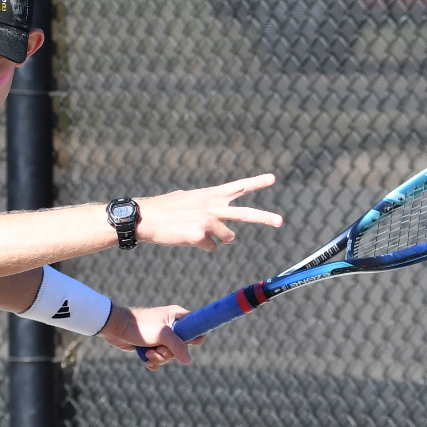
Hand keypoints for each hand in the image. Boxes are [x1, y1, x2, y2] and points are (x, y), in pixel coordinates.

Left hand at [98, 304, 203, 368]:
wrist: (116, 328)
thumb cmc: (141, 326)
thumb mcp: (163, 335)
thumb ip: (178, 347)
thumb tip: (188, 360)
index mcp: (178, 317)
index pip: (197, 328)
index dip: (194, 339)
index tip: (184, 344)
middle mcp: (171, 327)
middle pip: (183, 348)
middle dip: (170, 353)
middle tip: (158, 349)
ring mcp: (161, 338)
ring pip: (170, 355)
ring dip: (159, 358)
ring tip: (148, 353)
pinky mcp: (151, 346)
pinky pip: (159, 359)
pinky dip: (153, 362)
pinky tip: (146, 360)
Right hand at [135, 174, 282, 251]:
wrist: (146, 216)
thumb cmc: (165, 208)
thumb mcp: (189, 199)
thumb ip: (205, 205)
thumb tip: (213, 220)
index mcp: (211, 195)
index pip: (238, 187)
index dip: (256, 182)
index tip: (272, 178)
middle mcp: (213, 206)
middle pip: (245, 214)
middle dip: (264, 217)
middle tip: (280, 221)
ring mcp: (208, 221)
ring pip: (228, 238)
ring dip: (217, 238)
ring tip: (198, 232)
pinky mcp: (200, 236)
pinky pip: (210, 247)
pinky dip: (201, 246)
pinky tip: (187, 238)